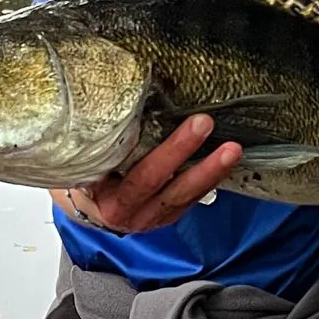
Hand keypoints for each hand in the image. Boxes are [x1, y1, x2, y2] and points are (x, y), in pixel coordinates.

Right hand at [64, 114, 242, 232]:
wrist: (89, 210)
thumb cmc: (85, 178)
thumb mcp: (85, 166)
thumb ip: (101, 146)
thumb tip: (115, 100)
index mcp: (108, 201)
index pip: (141, 177)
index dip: (168, 153)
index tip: (184, 126)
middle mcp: (132, 214)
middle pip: (164, 184)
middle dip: (186, 153)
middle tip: (205, 124)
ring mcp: (154, 217)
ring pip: (186, 195)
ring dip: (212, 170)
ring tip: (233, 148)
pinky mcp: (169, 215)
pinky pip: (193, 198)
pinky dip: (211, 178)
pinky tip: (226, 159)